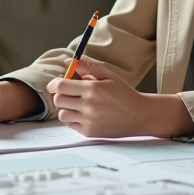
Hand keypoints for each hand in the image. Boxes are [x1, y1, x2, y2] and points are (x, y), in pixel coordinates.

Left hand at [47, 58, 193, 137]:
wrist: (139, 115)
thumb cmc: (124, 93)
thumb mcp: (109, 75)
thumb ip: (88, 66)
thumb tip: (69, 61)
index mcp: (93, 88)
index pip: (61, 86)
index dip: (54, 84)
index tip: (55, 84)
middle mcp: (89, 105)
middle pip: (58, 100)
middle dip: (60, 96)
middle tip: (69, 94)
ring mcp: (89, 120)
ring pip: (62, 115)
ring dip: (66, 109)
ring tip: (77, 105)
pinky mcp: (90, 132)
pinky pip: (71, 125)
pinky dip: (74, 120)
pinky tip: (86, 115)